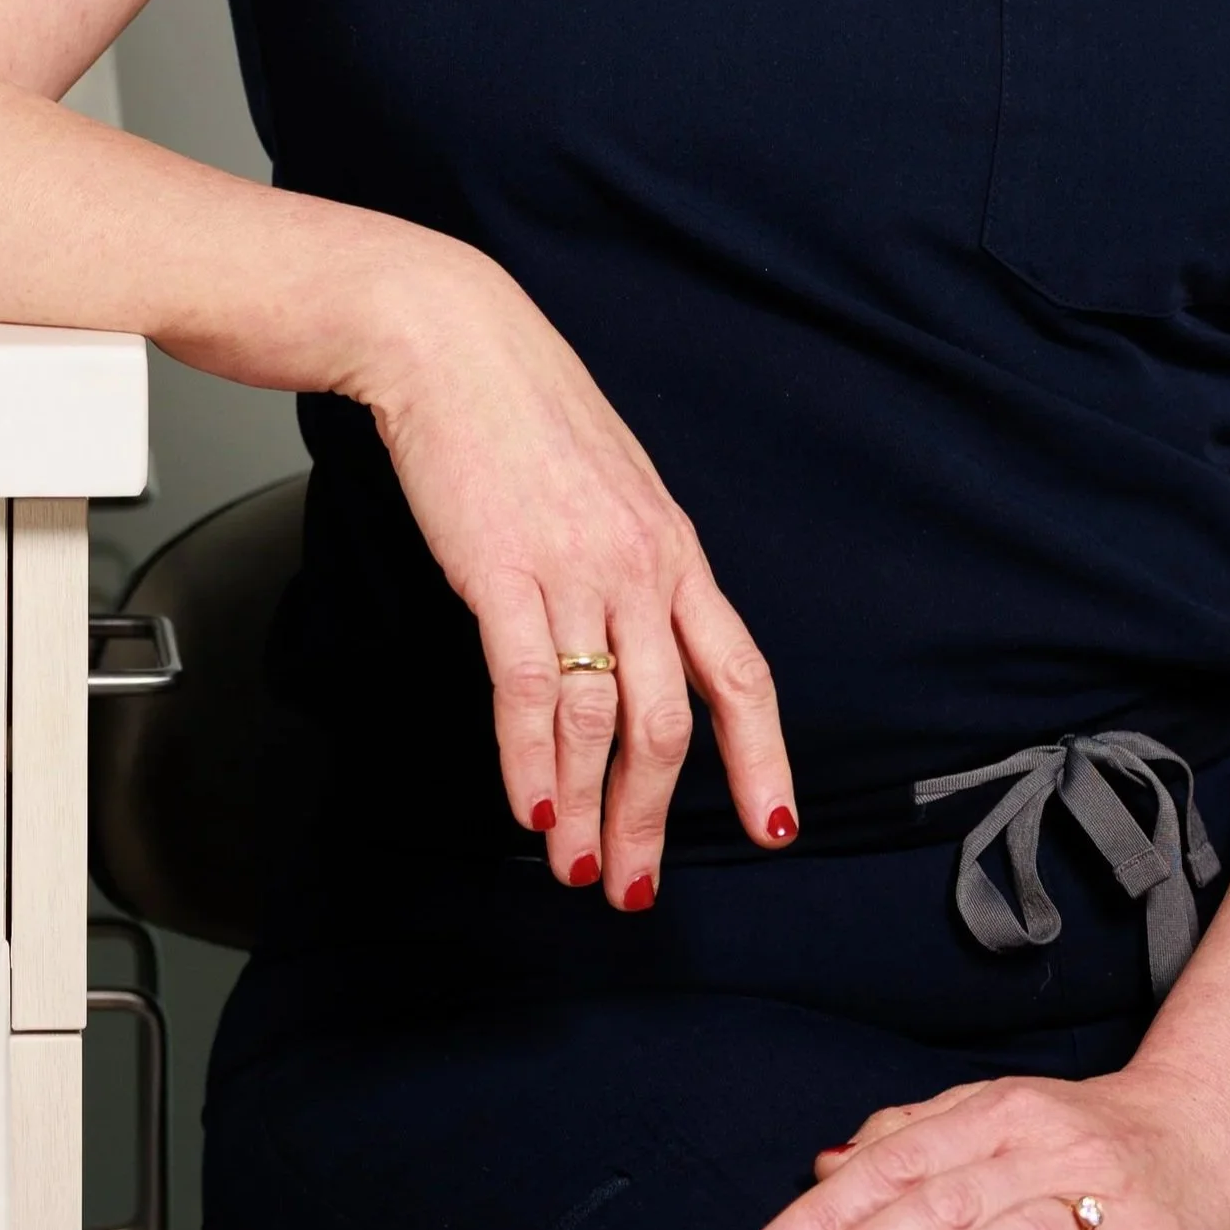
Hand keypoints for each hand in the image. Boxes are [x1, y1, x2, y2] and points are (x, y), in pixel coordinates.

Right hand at [344, 226, 796, 908]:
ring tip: (574, 867)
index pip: (741, 673)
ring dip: (587, 809)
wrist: (454, 342)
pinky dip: (529, 760)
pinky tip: (528, 808)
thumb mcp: (611, 487)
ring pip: (601, 719)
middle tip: (633, 887)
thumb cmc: (524, 412)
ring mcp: (574, 568)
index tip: (775, 827)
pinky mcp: (503, 571)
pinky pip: (529, 687)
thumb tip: (635, 644)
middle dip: (653, 818)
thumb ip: (633, 565)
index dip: (763, 759)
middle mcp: (640, 566)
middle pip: (670, 721)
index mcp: (675, 549)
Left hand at [744, 1063, 1229, 1229]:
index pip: (895, 1162)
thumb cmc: (1080, 1136)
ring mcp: (1103, 1196)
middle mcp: (1043, 1148)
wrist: (1208, 1131)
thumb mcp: (992, 1117)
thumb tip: (823, 1162)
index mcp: (994, 1114)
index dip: (827, 1208)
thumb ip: (910, 1135)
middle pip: (941, 1199)